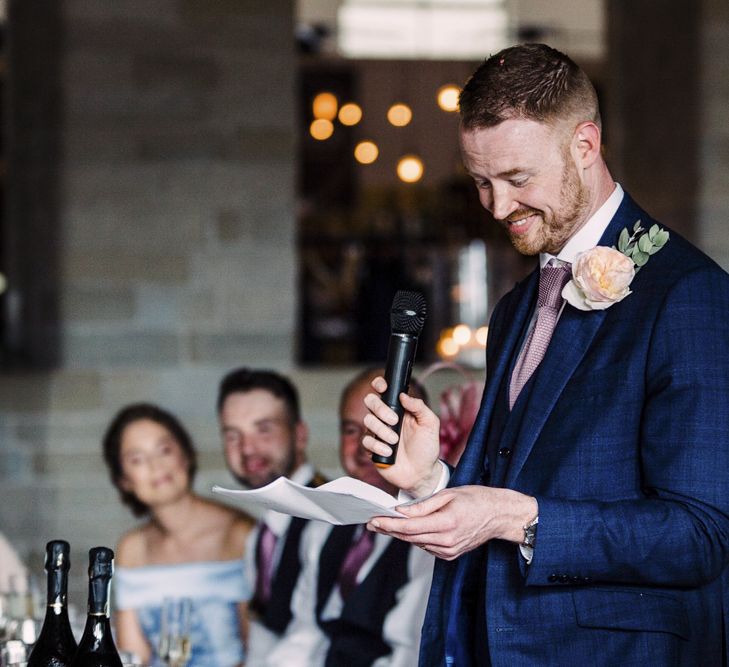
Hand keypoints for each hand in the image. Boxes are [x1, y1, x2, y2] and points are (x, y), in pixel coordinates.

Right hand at [362, 376, 441, 496]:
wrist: (421, 474)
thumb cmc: (426, 448)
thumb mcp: (430, 424)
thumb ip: (419, 407)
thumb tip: (404, 395)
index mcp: (399, 408)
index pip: (384, 390)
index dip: (379, 384)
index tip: (383, 387)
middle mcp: (386, 418)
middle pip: (370, 401)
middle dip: (380, 409)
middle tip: (394, 420)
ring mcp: (377, 432)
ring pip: (367, 420)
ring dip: (382, 430)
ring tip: (395, 440)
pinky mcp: (372, 448)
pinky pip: (366, 441)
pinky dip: (378, 446)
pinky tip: (389, 452)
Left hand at [367, 486, 537, 560]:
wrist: (499, 515)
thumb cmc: (475, 499)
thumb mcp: (448, 494)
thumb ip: (423, 505)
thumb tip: (401, 511)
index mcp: (446, 523)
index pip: (409, 527)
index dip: (389, 524)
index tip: (374, 520)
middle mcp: (447, 541)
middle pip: (410, 537)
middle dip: (389, 529)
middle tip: (372, 522)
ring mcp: (449, 550)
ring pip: (417, 543)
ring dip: (401, 534)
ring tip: (386, 523)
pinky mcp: (451, 555)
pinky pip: (427, 547)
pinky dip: (417, 538)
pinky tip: (411, 529)